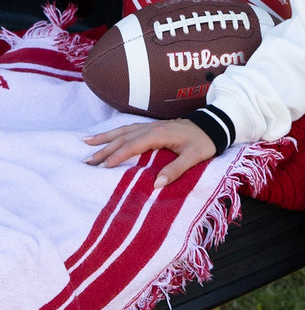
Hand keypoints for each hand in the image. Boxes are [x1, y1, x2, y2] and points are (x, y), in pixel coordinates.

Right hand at [84, 118, 216, 187]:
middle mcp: (151, 127)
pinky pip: (128, 129)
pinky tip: (105, 137)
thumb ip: (176, 169)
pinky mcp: (151, 127)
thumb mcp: (194, 157)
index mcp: (159, 134)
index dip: (118, 155)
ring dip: (105, 138)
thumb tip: (156, 184)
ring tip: (86, 143)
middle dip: (104, 149)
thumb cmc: (203, 142)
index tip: (104, 166)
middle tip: (87, 161)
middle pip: (123, 138)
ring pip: (122, 131)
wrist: (212, 125)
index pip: (134, 145)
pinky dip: (114, 133)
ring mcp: (150, 125)